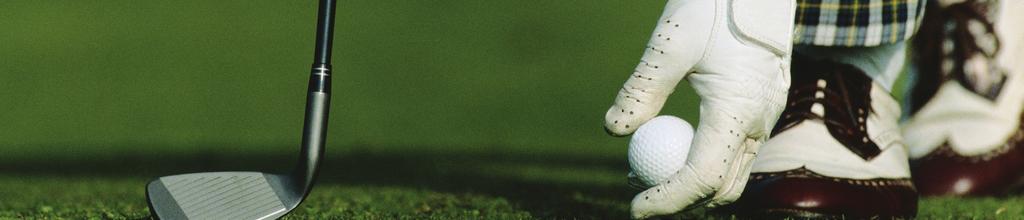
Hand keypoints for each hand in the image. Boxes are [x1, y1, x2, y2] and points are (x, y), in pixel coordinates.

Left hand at [604, 0, 794, 217]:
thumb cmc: (712, 7)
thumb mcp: (669, 46)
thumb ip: (642, 90)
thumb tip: (615, 129)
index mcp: (737, 111)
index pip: (701, 179)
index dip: (666, 200)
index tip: (634, 208)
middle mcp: (759, 122)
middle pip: (721, 187)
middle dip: (679, 199)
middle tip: (636, 192)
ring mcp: (766, 116)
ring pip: (732, 173)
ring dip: (692, 183)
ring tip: (645, 171)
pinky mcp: (763, 106)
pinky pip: (737, 151)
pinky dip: (706, 160)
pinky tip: (672, 143)